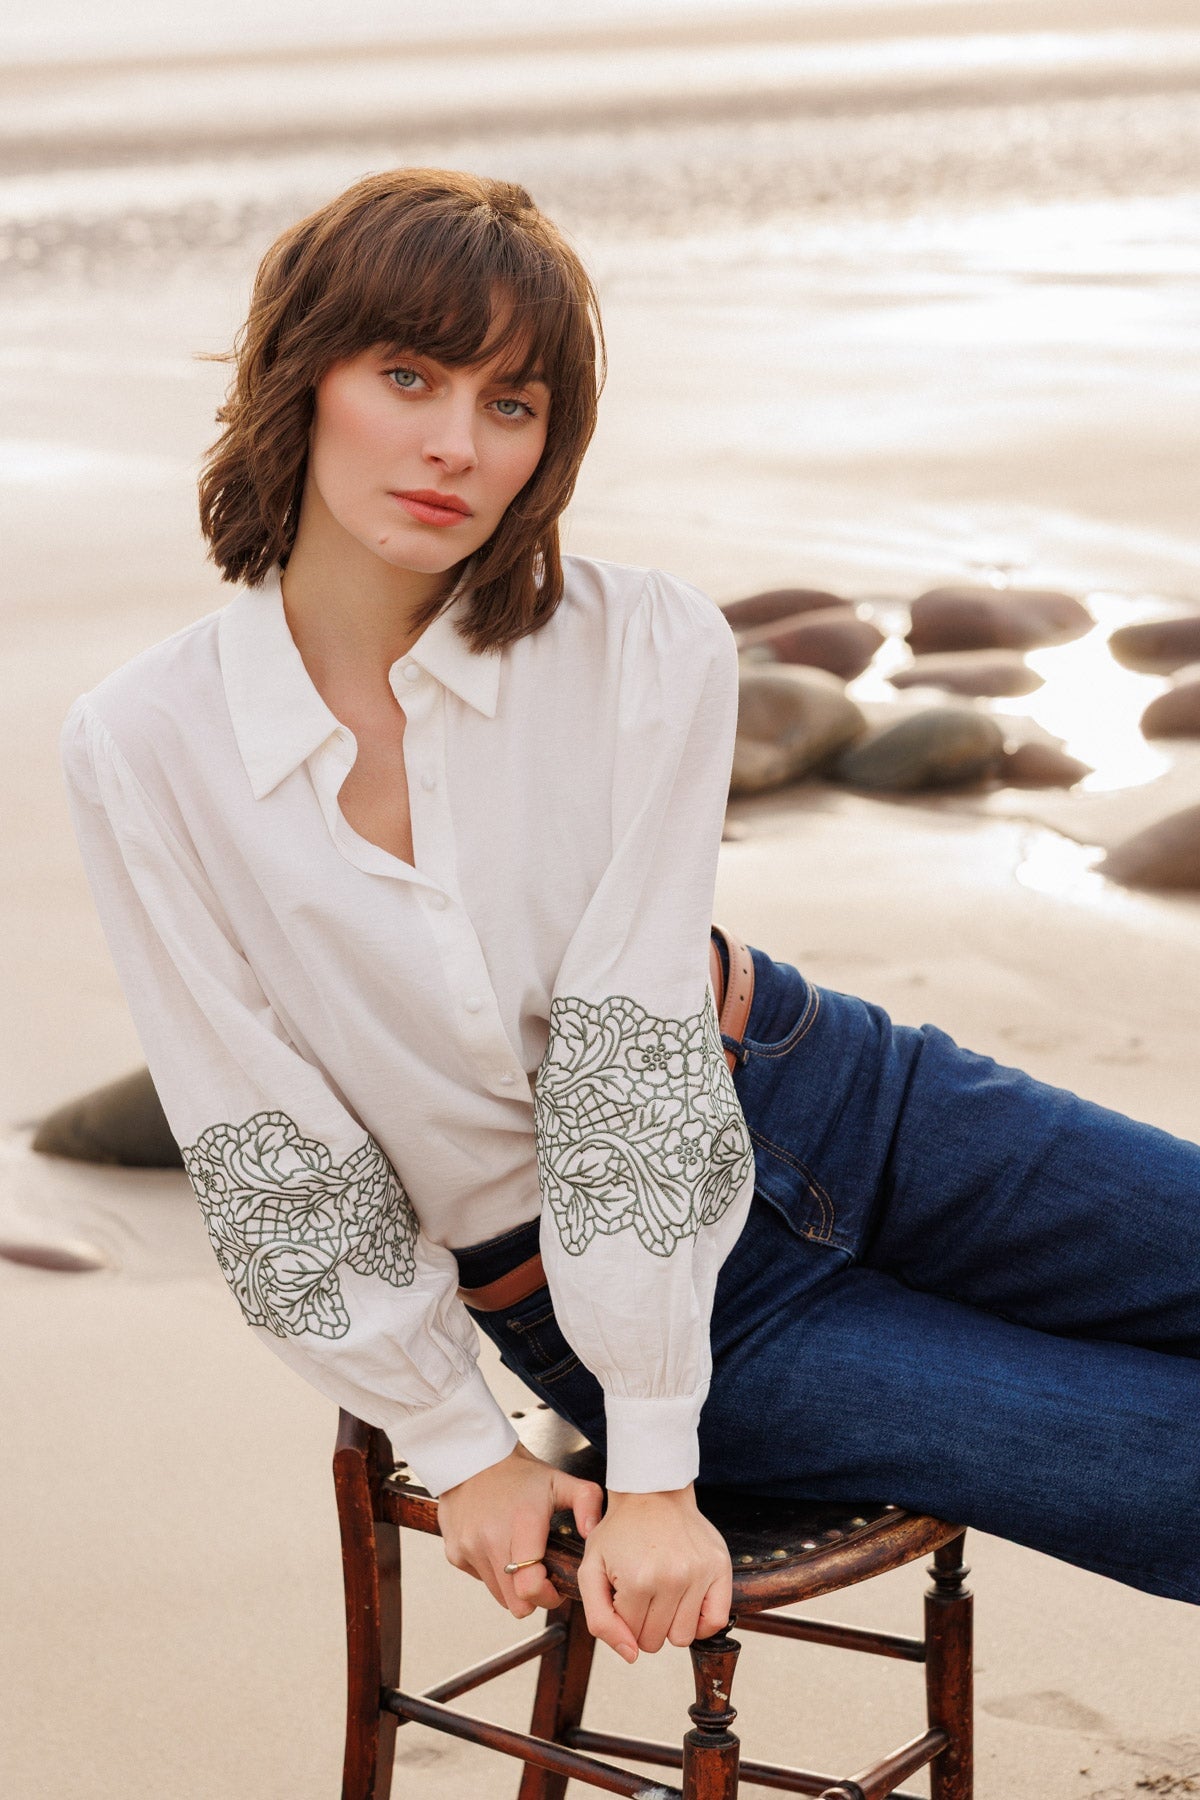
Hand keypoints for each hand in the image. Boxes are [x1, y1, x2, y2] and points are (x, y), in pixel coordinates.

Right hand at [437, 1443, 603, 1619]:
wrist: (473, 1456)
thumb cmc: (520, 1472)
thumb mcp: (560, 1481)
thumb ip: (588, 1503)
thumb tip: (591, 1533)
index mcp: (522, 1523)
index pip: (530, 1587)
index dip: (547, 1597)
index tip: (555, 1587)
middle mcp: (491, 1539)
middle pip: (515, 1603)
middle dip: (533, 1596)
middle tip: (540, 1575)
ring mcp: (469, 1547)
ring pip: (498, 1595)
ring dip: (511, 1584)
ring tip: (519, 1556)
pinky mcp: (454, 1552)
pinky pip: (480, 1579)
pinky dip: (491, 1571)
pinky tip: (497, 1545)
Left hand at [577, 1486, 731, 1662]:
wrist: (651, 1491)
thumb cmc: (618, 1532)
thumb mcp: (590, 1571)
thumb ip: (600, 1621)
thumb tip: (631, 1656)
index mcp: (637, 1581)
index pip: (632, 1637)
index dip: (624, 1618)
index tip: (624, 1591)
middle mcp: (672, 1578)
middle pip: (657, 1641)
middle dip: (646, 1623)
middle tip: (643, 1591)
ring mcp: (699, 1572)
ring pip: (684, 1637)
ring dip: (671, 1623)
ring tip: (663, 1593)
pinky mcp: (720, 1566)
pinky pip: (717, 1620)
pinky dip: (702, 1621)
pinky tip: (687, 1601)